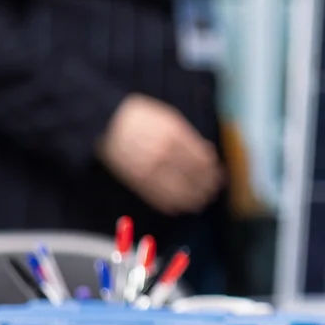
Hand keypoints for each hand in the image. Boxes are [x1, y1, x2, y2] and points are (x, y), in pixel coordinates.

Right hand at [97, 95, 223, 214]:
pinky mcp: (136, 179)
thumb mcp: (170, 119)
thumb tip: (208, 153)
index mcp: (176, 135)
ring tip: (201, 202)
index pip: (202, 160)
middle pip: (193, 176)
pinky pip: (157, 197)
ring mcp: (149, 168)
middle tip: (213, 191)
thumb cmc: (141, 117)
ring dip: (192, 199)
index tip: (218, 175)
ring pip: (178, 190)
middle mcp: (165, 153)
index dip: (212, 171)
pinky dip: (171, 204)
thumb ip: (189, 137)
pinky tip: (179, 207)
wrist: (106, 121)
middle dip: (206, 186)